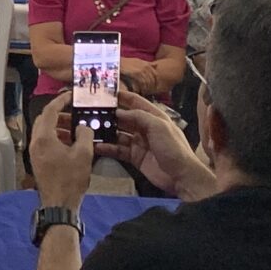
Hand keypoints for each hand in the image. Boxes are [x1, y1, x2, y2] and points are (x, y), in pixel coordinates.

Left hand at [28, 93, 94, 205]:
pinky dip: (57, 138)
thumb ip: (85, 134)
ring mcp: (35, 153)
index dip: (60, 101)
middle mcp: (35, 143)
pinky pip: (46, 143)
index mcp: (43, 138)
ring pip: (45, 132)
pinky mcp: (39, 162)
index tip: (70, 96)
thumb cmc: (70, 180)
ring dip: (59, 127)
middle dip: (59, 114)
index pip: (49, 111)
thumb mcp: (84, 154)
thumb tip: (82, 127)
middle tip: (74, 113)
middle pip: (44, 120)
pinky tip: (72, 143)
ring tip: (76, 128)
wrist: (59, 204)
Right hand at [93, 89, 215, 199]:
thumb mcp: (159, 127)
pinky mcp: (134, 157)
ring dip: (106, 131)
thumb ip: (139, 116)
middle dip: (109, 114)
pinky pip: (118, 150)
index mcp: (154, 117)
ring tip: (89, 128)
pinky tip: (96, 146)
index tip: (104, 93)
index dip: (122, 96)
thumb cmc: (173, 148)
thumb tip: (119, 111)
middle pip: (124, 117)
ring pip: (118, 134)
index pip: (136, 102)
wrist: (181, 176)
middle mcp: (145, 128)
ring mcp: (139, 143)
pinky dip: (108, 148)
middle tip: (90, 111)